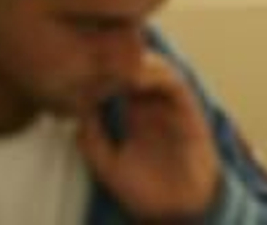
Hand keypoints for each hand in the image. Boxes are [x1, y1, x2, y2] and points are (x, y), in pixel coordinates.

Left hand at [77, 52, 220, 221]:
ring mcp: (170, 104)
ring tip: (112, 65)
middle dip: (116, 57)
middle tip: (94, 58)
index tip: (80, 69)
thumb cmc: (144, 190)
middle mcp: (152, 104)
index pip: (117, 77)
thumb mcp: (107, 165)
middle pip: (136, 64)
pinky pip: (174, 82)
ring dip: (134, 60)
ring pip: (154, 65)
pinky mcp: (188, 109)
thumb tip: (79, 111)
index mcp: (133, 113)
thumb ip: (92, 141)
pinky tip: (135, 78)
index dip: (100, 69)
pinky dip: (156, 74)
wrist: (177, 211)